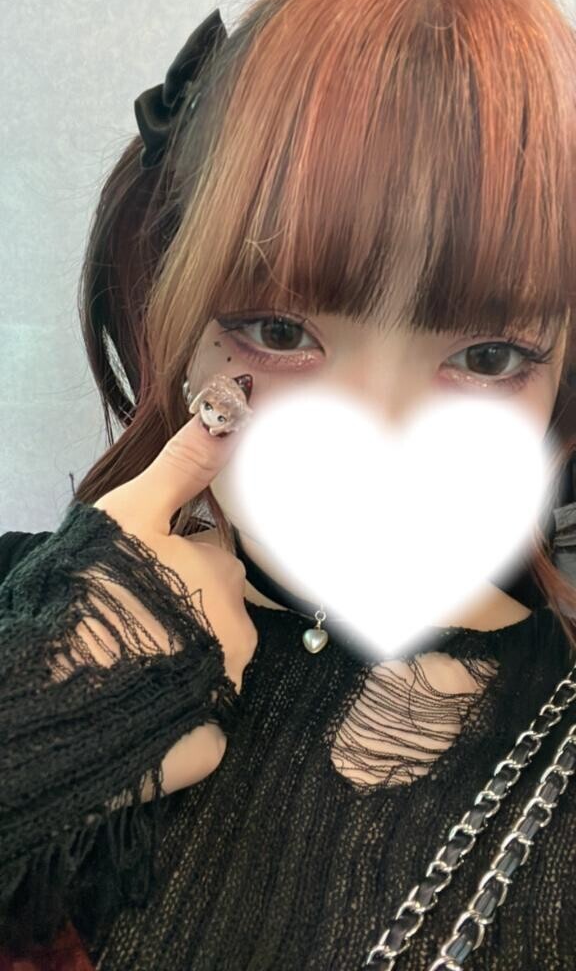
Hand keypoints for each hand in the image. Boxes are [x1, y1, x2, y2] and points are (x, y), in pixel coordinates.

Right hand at [86, 397, 257, 792]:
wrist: (57, 693)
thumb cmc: (93, 590)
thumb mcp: (131, 513)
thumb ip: (185, 462)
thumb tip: (240, 398)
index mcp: (222, 576)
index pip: (214, 555)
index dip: (178, 556)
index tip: (142, 568)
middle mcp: (240, 634)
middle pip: (215, 609)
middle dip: (185, 607)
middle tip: (130, 615)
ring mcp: (225, 693)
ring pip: (209, 660)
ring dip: (182, 656)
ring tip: (127, 658)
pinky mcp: (205, 747)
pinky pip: (200, 720)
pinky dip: (180, 712)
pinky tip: (141, 703)